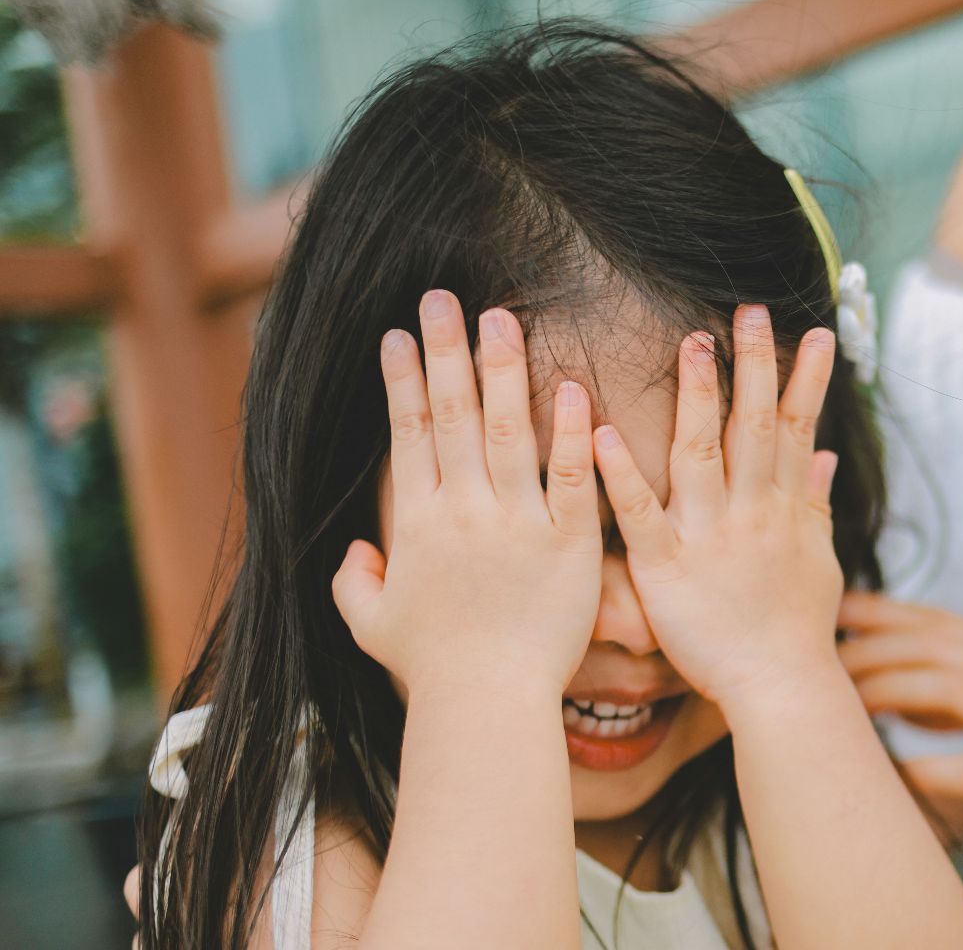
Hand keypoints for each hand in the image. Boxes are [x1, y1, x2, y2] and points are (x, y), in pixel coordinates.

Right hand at [332, 291, 603, 698]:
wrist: (488, 702)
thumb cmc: (434, 669)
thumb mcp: (372, 625)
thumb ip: (356, 582)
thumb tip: (353, 552)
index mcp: (418, 523)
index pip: (408, 434)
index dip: (403, 380)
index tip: (399, 333)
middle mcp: (465, 510)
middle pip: (452, 415)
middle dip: (446, 351)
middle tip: (444, 298)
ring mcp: (517, 522)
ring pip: (507, 430)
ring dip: (503, 370)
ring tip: (501, 317)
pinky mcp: (568, 542)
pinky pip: (569, 476)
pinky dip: (569, 432)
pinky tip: (571, 387)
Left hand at [592, 305, 844, 714]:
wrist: (780, 688)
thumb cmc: (796, 630)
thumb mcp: (818, 562)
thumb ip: (815, 505)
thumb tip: (826, 456)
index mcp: (781, 508)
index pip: (797, 428)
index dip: (806, 379)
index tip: (817, 332)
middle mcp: (750, 513)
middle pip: (753, 426)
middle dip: (754, 366)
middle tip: (750, 311)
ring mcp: (708, 537)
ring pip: (701, 454)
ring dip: (697, 398)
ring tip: (692, 345)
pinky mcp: (667, 568)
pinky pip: (642, 513)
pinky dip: (622, 473)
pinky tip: (600, 432)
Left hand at [838, 592, 962, 883]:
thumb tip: (899, 695)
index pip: (942, 624)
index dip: (882, 615)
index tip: (829, 612)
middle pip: (940, 650)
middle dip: (874, 650)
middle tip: (818, 661)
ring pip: (959, 694)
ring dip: (895, 693)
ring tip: (848, 705)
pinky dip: (939, 768)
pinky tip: (901, 773)